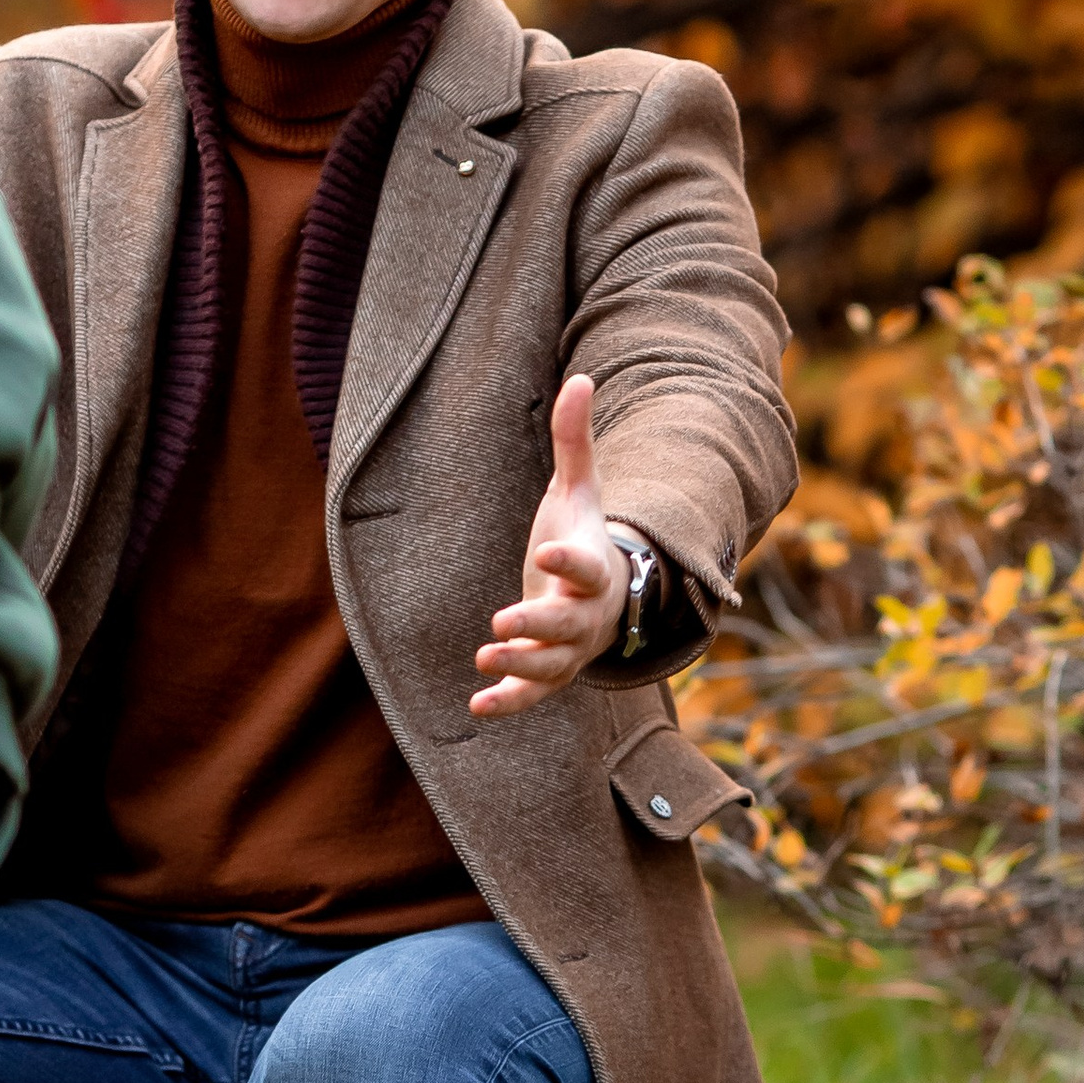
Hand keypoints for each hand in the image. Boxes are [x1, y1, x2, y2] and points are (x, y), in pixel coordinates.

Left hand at [470, 373, 626, 718]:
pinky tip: (475, 706)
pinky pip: (534, 694)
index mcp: (594, 565)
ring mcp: (572, 648)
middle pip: (569, 625)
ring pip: (553, 665)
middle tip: (501, 621)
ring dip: (520, 665)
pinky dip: (508, 702)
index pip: (585, 564)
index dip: (567, 560)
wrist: (608, 591)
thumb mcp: (579, 487)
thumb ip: (574, 440)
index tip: (544, 550)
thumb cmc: (584, 531)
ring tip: (484, 658)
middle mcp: (588, 613)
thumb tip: (580, 376)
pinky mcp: (552, 670)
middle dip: (537, 624)